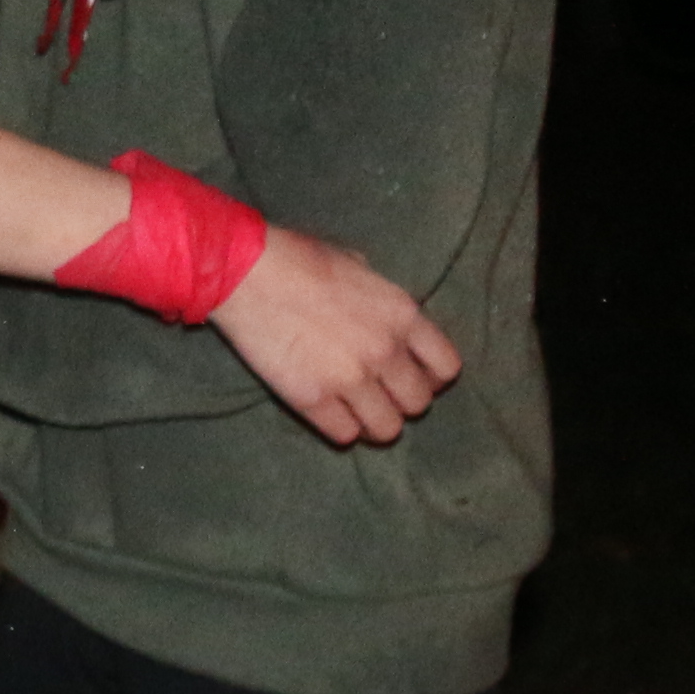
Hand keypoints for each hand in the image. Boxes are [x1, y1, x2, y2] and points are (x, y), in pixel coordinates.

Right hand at [213, 227, 462, 448]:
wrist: (248, 273)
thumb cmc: (299, 258)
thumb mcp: (358, 266)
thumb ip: (380, 298)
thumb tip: (383, 315)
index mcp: (402, 314)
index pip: (446, 367)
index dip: (432, 376)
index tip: (414, 374)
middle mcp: (385, 351)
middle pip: (419, 403)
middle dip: (402, 400)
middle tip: (380, 393)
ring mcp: (351, 379)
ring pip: (387, 429)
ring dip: (375, 422)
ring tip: (357, 411)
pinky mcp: (314, 401)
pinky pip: (345, 435)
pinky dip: (341, 428)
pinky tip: (329, 412)